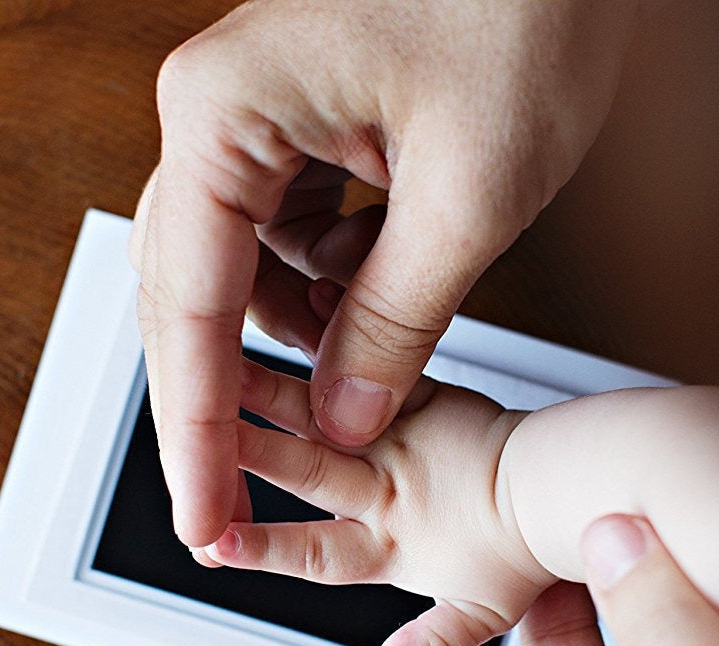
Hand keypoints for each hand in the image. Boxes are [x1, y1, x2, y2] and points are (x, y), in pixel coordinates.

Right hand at [128, 0, 643, 548]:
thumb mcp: (470, 197)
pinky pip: (293, 233)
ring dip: (300, 333)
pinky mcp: (306, 122)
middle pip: (191, 292)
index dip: (196, 433)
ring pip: (245, 268)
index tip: (202, 522)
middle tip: (241, 503)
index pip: (189, 307)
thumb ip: (394, 322)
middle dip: (230, 395)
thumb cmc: (529, 13)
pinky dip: (335, 284)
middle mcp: (219, 110)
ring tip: (369, 364)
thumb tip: (345, 420)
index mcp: (225, 112)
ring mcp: (258, 113)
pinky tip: (390, 286)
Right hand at [206, 357, 555, 645]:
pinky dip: (332, 331)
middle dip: (240, 449)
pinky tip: (302, 299)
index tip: (209, 541)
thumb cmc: (528, 544)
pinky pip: (370, 358)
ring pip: (318, 409)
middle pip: (302, 468)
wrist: (566, 484)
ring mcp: (398, 436)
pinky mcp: (420, 395)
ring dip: (264, 388)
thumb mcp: (485, 615)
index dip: (262, 546)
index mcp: (392, 542)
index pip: (315, 550)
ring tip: (216, 363)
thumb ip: (434, 642)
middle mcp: (385, 486)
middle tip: (186, 429)